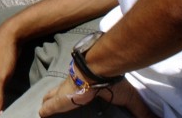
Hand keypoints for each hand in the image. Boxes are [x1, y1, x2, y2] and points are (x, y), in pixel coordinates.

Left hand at [39, 78, 157, 117]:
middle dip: (54, 98)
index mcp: (88, 86)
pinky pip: (52, 106)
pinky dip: (47, 110)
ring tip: (42, 111)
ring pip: (53, 98)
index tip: (71, 99)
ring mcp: (66, 92)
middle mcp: (74, 87)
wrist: (100, 68)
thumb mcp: (128, 97)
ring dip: (49, 104)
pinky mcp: (62, 98)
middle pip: (60, 93)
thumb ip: (141, 111)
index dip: (71, 95)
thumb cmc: (113, 81)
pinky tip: (40, 114)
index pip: (77, 90)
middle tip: (47, 106)